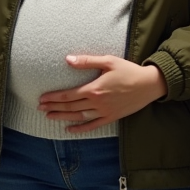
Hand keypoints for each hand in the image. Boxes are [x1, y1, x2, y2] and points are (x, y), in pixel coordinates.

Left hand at [38, 55, 167, 133]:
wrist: (148, 85)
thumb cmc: (128, 70)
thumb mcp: (108, 61)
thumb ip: (87, 61)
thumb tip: (68, 59)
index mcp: (94, 89)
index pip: (69, 95)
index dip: (54, 97)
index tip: (42, 98)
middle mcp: (97, 103)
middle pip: (71, 107)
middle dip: (54, 107)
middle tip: (40, 108)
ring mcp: (104, 112)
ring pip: (79, 117)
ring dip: (63, 117)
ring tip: (49, 116)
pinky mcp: (111, 117)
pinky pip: (93, 125)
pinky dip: (80, 129)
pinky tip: (69, 129)